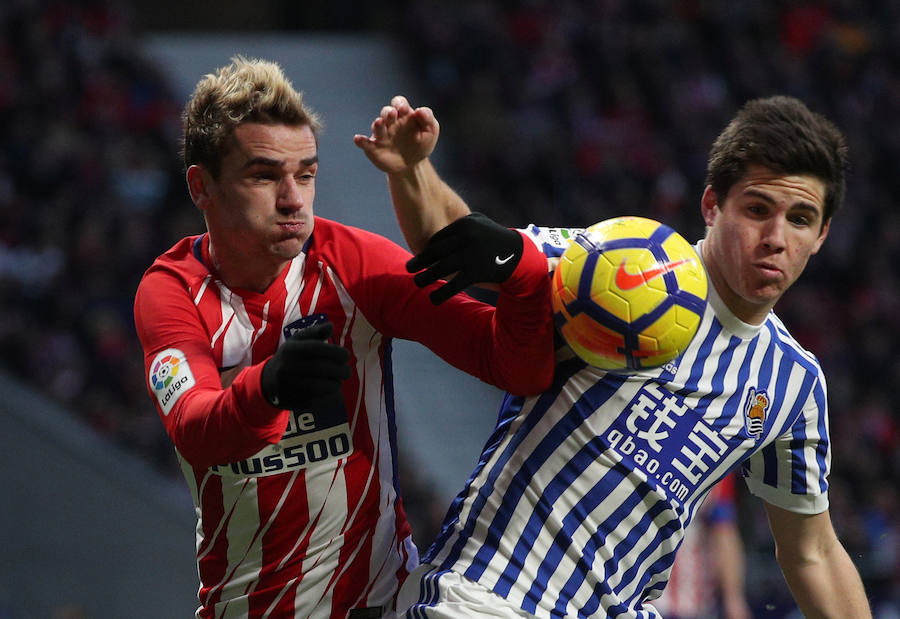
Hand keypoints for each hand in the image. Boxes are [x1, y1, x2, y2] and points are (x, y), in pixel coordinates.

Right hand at [260, 322, 350, 409]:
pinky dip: (327, 395)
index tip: (346, 356)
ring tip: (339, 380)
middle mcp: (287, 367)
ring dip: (335, 384)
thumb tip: (330, 326)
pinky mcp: (292, 401)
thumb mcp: (298, 341)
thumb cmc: (290, 357)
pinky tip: (331, 389)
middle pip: (320, 368)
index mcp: (290, 350)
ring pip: (319, 386)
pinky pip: (315, 400)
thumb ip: (315, 332)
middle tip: (347, 371)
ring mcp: (289, 386)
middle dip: (339, 370)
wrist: (268, 382)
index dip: (335, 352)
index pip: (316, 349)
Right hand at [353, 95, 438, 173]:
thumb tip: (420, 111)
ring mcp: (381, 135)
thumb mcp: (431, 130)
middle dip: (389, 112)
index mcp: (404, 115)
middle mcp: (390, 122)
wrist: (413, 165)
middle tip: (393, 114)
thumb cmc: (421, 143)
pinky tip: (357, 139)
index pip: (399, 103)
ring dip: (378, 124)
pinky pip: (365, 143)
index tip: (404, 109)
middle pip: (386, 112)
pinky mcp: (374, 148)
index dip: (399, 104)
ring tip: (380, 122)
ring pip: (377, 126)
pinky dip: (361, 141)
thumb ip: (428, 118)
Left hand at [407, 212, 522, 303]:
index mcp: (464, 224)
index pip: (438, 238)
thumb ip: (461, 222)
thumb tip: (441, 227)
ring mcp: (471, 254)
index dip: (428, 250)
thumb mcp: (480, 222)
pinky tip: (433, 300)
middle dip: (420, 262)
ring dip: (425, 277)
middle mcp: (466, 237)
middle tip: (409, 269)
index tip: (421, 259)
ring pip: (440, 268)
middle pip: (435, 252)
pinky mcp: (476, 271)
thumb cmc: (497, 238)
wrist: (520, 255)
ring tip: (417, 283)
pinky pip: (454, 284)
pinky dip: (441, 293)